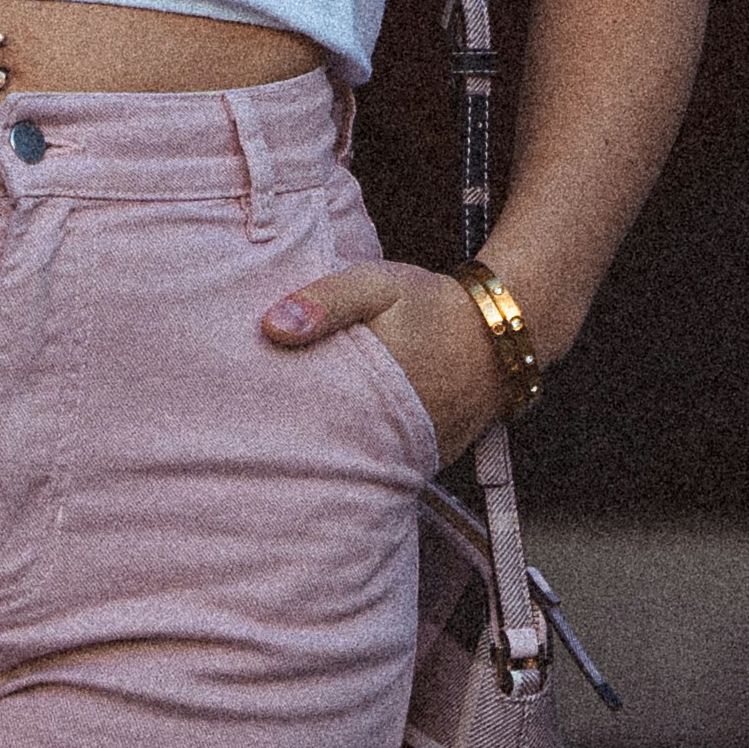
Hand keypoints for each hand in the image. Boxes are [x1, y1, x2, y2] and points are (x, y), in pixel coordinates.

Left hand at [264, 264, 506, 457]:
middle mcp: (391, 434)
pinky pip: (382, 462)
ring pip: (353, 459)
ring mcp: (411, 454)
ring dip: (326, 447)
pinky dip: (360, 451)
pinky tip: (338, 436)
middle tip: (256, 427)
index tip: (248, 404)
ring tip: (288, 436)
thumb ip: (326, 302)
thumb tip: (271, 327)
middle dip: (292, 436)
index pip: (304, 419)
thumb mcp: (377, 285)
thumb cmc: (432, 306)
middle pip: (324, 446)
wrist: (501, 333)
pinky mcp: (425, 460)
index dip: (272, 414)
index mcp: (371, 392)